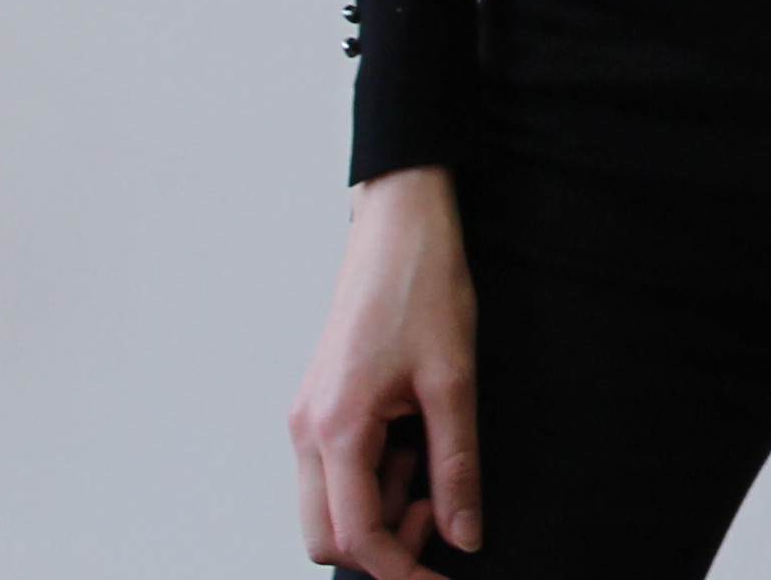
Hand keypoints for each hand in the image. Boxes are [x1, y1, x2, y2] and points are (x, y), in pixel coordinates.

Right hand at [290, 166, 476, 576]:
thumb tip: (463, 535)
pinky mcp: (320, 408)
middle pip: (327, 536)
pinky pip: (335, 473)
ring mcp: (308, 419)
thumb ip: (456, 467)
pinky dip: (375, 479)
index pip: (357, 536)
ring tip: (432, 464)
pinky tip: (415, 444)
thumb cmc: (424, 290)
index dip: (402, 569)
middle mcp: (307, 431)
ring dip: (381, 508)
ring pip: (329, 507)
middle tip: (438, 511)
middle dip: (385, 544)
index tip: (444, 576)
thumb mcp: (454, 382)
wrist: (398, 226)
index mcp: (336, 429)